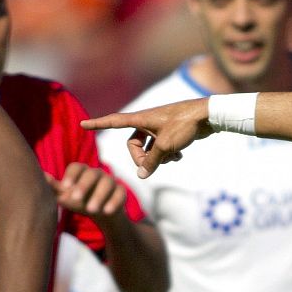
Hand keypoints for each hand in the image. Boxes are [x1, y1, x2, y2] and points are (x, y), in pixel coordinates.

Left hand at [49, 163, 129, 223]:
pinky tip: (107, 211)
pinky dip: (114, 202)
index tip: (65, 186)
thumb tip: (41, 175)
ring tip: (91, 210)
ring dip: (99, 196)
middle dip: (84, 185)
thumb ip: (54, 188)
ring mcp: (111, 181)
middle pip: (92, 174)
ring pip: (107, 184)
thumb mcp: (65, 196)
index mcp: (82, 172)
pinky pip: (120, 193)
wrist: (102, 213)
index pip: (76, 167)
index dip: (71, 175)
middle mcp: (97, 173)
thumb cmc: (80, 201)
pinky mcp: (121, 192)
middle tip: (76, 198)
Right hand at [81, 100, 212, 176]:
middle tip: (154, 166)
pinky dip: (167, 154)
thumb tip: (140, 175)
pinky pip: (160, 147)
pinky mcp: (169, 132)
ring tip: (172, 159)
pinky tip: (179, 157)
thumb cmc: (185, 125)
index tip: (83, 125)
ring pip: (149, 148)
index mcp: (141, 119)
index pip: (114, 121)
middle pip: (133, 144)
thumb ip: (151, 162)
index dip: (98, 124)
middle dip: (142, 158)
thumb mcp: (165, 146)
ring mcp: (159, 127)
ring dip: (158, 158)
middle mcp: (147, 121)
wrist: (208, 115)